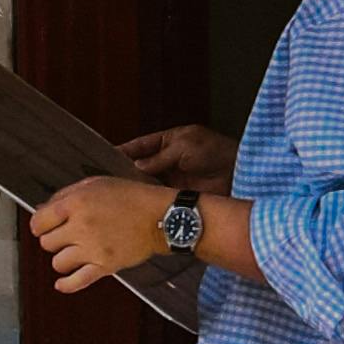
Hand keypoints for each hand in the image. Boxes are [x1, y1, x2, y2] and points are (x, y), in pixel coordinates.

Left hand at [33, 174, 185, 292]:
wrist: (160, 217)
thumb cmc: (131, 197)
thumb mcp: (96, 184)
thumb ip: (66, 195)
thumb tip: (42, 209)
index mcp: (76, 204)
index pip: (39, 222)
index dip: (39, 225)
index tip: (44, 226)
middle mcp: (81, 227)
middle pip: (47, 243)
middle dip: (53, 240)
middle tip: (64, 237)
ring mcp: (92, 249)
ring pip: (58, 263)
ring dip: (62, 258)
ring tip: (73, 252)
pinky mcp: (104, 266)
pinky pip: (76, 281)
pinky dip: (66, 285)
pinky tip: (61, 283)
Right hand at [114, 125, 237, 188]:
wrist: (237, 172)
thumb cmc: (215, 151)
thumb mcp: (184, 146)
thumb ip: (159, 157)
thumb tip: (136, 165)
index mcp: (169, 141)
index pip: (140, 145)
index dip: (124, 150)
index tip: (106, 156)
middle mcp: (168, 159)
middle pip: (141, 165)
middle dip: (126, 170)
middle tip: (107, 178)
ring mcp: (172, 178)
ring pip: (147, 182)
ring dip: (135, 186)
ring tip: (117, 191)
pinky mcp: (177, 194)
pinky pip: (158, 196)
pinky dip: (148, 198)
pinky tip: (136, 202)